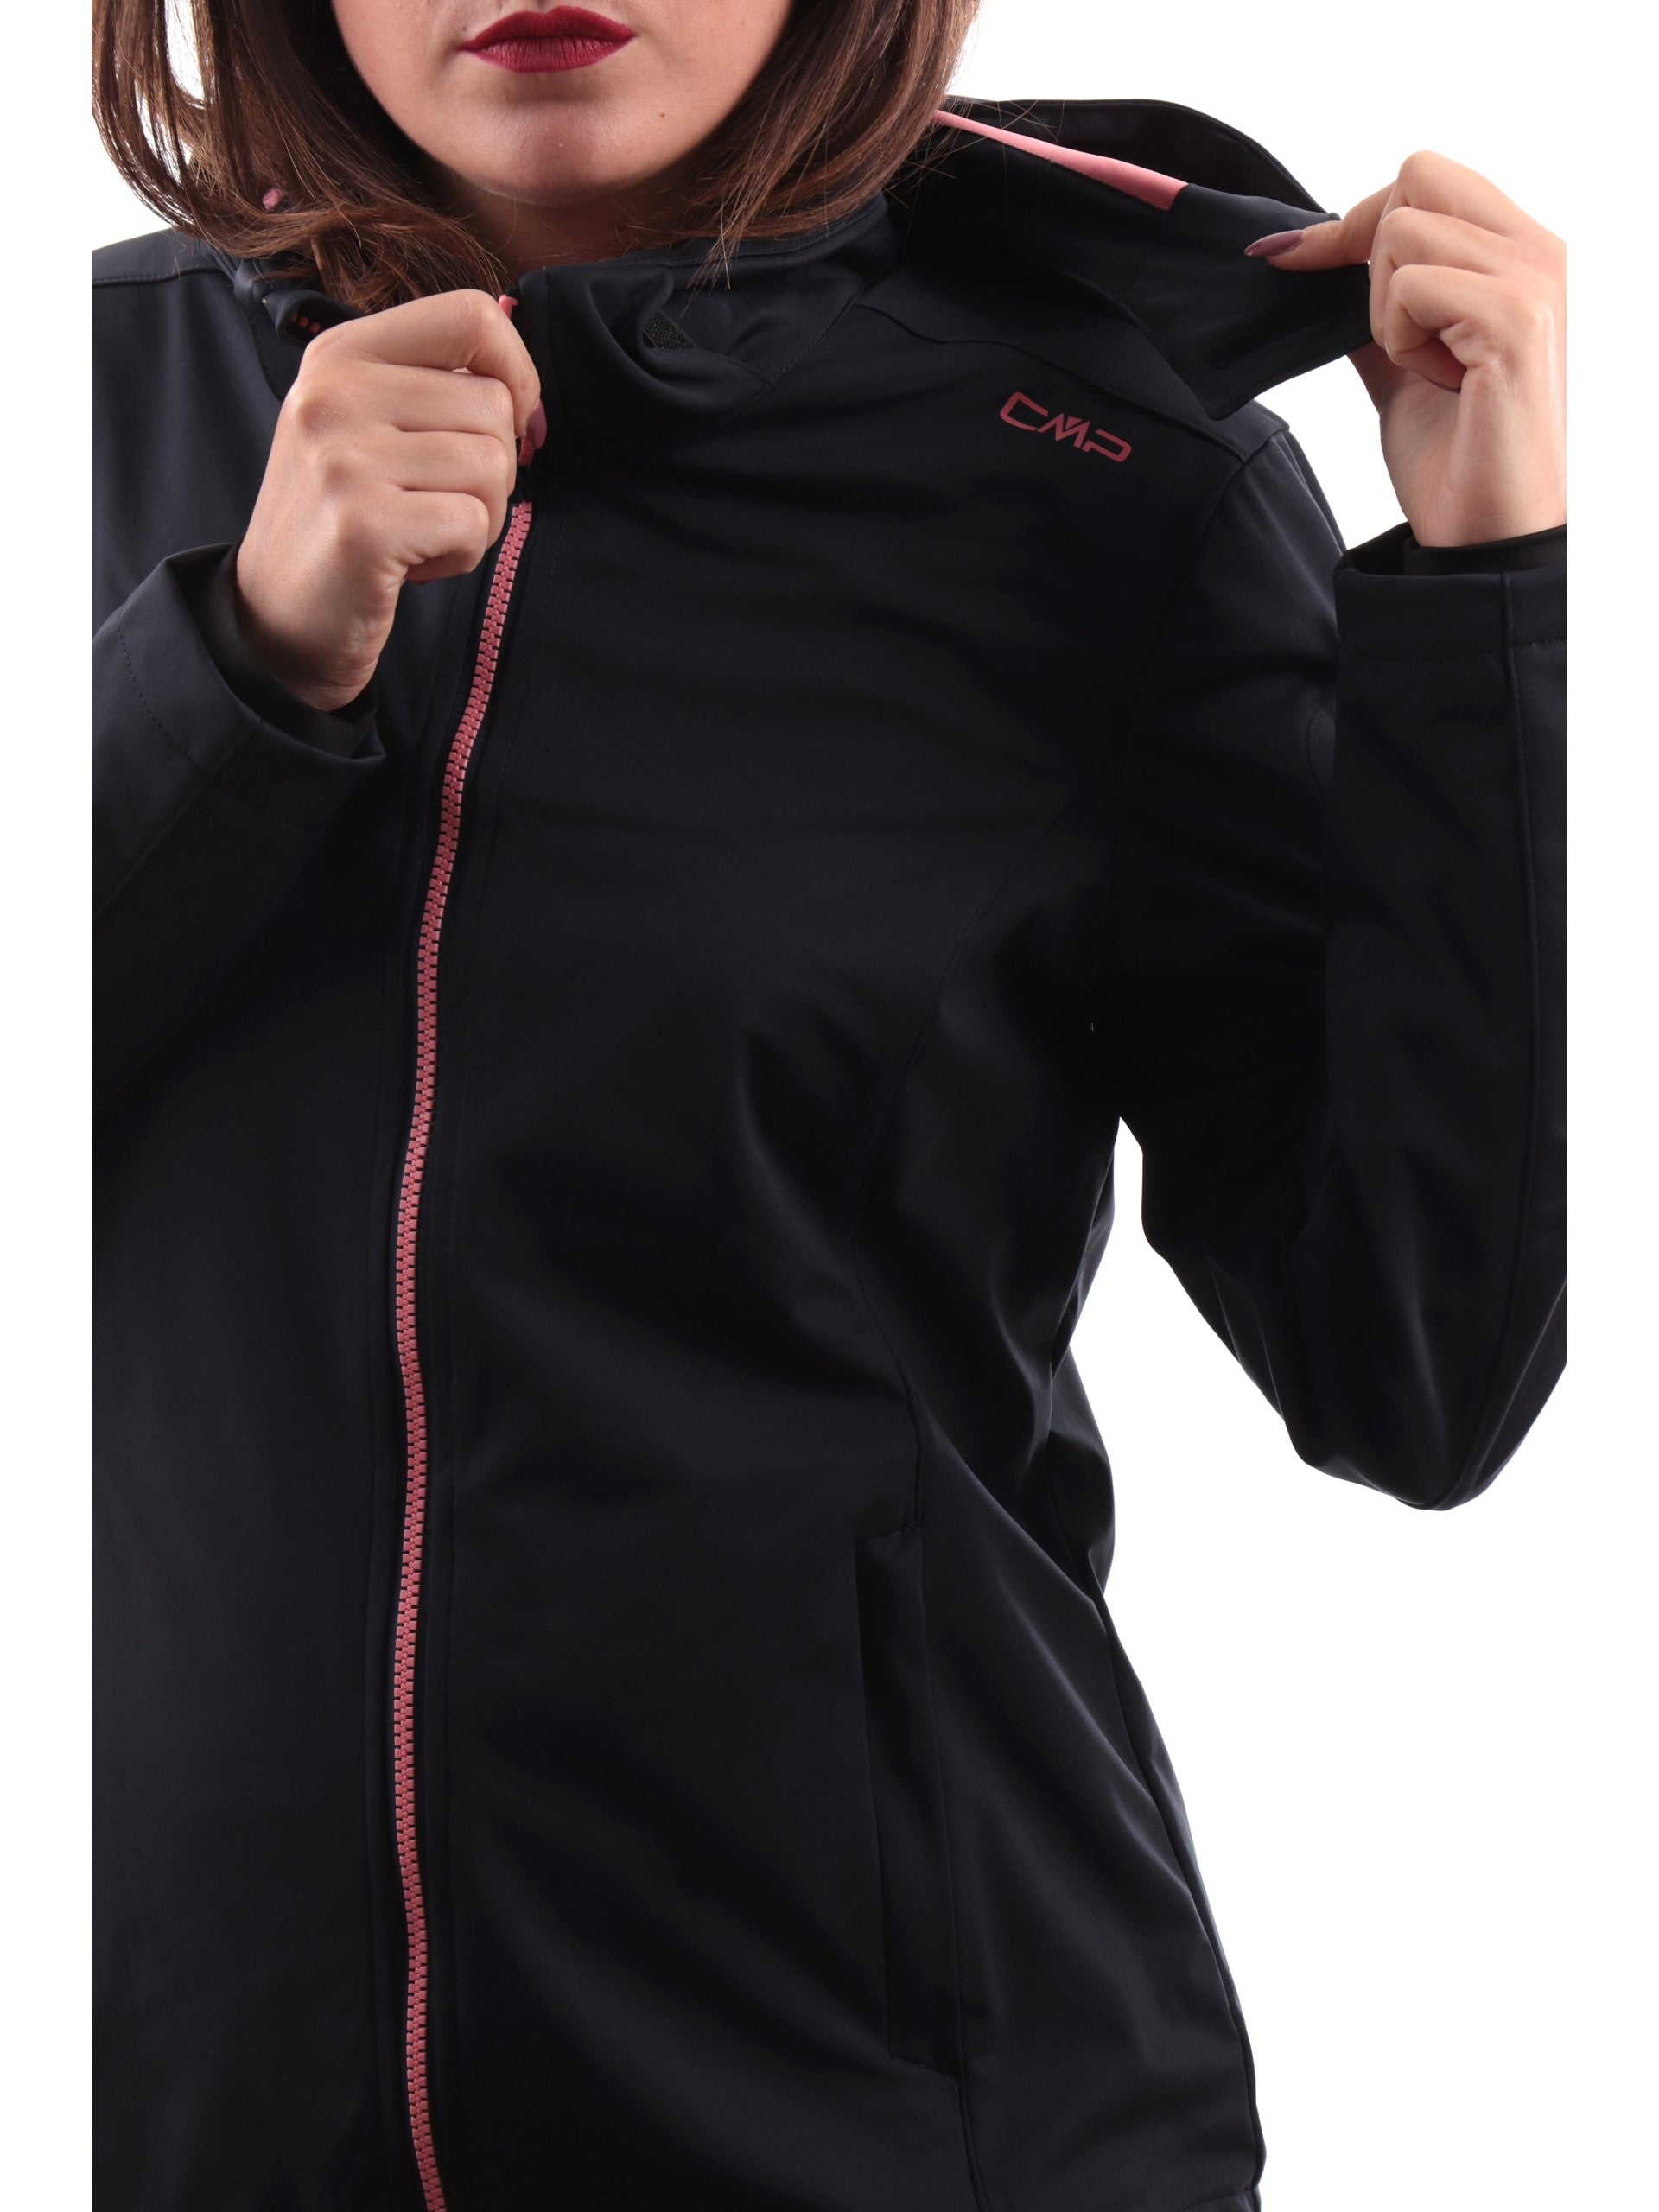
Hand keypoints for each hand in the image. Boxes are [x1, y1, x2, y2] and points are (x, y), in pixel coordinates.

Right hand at [235, 290, 542, 712]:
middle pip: (493, 405)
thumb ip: (433, 386)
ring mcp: (343, 455)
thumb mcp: (369, 428)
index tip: (511, 424)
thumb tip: (520, 363)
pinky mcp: (363, 522)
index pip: (468, 315)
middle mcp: (334, 392)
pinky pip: (473, 522)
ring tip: (421, 533)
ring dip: (479, 516)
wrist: (277, 619)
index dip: (515, 371)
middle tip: (435, 504)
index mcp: (340, 354)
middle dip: (492, 470)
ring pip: (493, 464)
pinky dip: (462, 553)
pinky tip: (413, 563)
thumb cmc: (343, 522)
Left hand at [1248, 153, 1563, 547]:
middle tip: (1392, 335)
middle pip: (1416, 177)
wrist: (1484, 537)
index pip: (1427, 178)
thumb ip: (1373, 314)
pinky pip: (1410, 285)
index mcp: (1520, 255)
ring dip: (1387, 311)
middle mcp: (1540, 252)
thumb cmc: (1458, 460)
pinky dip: (1401, 339)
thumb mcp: (1400, 368)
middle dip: (1369, 252)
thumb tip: (1314, 270)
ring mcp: (1534, 280)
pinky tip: (1442, 380)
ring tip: (1429, 367)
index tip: (1294, 260)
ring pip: (1404, 230)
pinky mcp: (1516, 319)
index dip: (1353, 220)